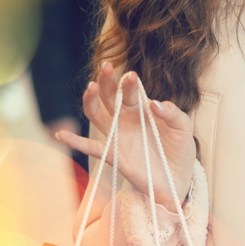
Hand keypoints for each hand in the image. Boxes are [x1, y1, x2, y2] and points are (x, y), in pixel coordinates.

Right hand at [57, 63, 195, 211]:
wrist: (177, 178)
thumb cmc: (180, 149)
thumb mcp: (183, 127)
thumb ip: (172, 113)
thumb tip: (153, 103)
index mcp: (142, 108)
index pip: (131, 90)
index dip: (129, 82)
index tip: (132, 76)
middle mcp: (126, 119)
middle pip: (110, 96)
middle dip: (107, 81)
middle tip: (107, 67)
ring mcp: (117, 136)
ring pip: (96, 114)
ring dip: (91, 101)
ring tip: (91, 87)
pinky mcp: (112, 155)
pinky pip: (90, 147)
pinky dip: (74, 142)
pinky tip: (61, 134)